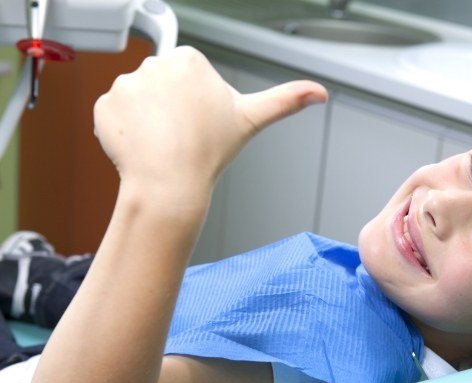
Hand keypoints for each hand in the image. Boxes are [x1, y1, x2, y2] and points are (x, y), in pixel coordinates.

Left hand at [93, 46, 326, 203]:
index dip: (196, 103)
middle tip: (183, 136)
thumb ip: (286, 100)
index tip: (200, 123)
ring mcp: (124, 84)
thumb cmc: (210, 153)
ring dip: (148, 120)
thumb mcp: (251, 119)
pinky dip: (125, 131)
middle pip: (163, 86)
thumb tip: (321, 93)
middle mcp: (154, 64)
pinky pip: (115, 115)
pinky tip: (142, 147)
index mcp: (189, 60)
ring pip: (139, 101)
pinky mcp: (104, 106)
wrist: (170, 184)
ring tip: (162, 144)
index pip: (189, 76)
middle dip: (171, 109)